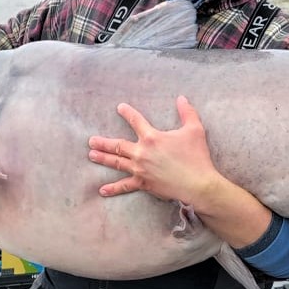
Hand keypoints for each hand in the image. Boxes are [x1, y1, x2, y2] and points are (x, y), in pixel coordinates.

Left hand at [88, 95, 224, 204]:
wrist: (197, 184)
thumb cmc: (196, 156)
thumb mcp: (195, 130)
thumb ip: (187, 112)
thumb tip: (182, 98)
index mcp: (152, 137)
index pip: (136, 121)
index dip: (127, 113)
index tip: (119, 108)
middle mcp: (142, 152)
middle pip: (118, 145)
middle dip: (104, 142)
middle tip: (91, 141)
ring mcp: (140, 169)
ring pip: (117, 163)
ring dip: (103, 158)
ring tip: (91, 155)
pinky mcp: (143, 183)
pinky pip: (125, 186)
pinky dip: (113, 188)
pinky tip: (102, 190)